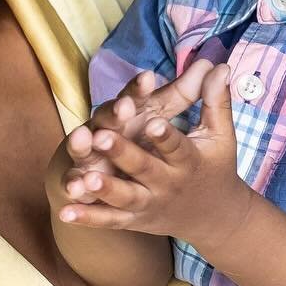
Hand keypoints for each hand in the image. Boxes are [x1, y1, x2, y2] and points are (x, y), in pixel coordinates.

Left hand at [54, 61, 250, 246]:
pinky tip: (65, 212)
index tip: (153, 122)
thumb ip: (215, 100)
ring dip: (104, 189)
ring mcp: (149, 204)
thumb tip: (219, 64)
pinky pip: (109, 219)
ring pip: (124, 197)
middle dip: (123, 153)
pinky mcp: (134, 220)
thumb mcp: (220, 136)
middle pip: (144, 168)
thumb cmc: (214, 166)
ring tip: (84, 178)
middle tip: (102, 137)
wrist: (213, 217)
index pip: (177, 146)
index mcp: (189, 161)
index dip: (164, 135)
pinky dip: (88, 217)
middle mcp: (168, 184)